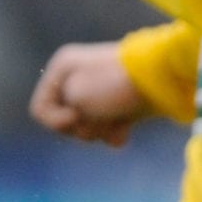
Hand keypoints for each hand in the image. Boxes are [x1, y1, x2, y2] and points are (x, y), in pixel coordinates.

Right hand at [29, 42, 146, 147]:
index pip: (39, 110)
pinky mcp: (119, 105)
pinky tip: (126, 129)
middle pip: (64, 122)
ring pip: (87, 128)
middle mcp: (77, 78)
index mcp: (62, 68)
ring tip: (117, 120)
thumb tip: (81, 121)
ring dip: (100, 131)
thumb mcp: (75, 96)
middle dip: (82, 127)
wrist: (162, 80)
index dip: (56, 121)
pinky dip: (114, 133)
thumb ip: (62, 113)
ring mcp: (100, 93)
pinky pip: (107, 129)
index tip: (76, 115)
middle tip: (101, 117)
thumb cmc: (113, 85)